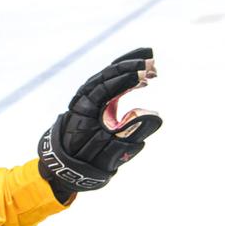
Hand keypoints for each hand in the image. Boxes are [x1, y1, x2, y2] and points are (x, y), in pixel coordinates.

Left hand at [38, 48, 161, 197]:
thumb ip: (132, 133)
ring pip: (109, 75)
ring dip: (129, 66)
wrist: (68, 163)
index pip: (104, 86)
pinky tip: (142, 79)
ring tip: (151, 62)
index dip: (124, 79)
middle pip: (106, 74)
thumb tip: (156, 116)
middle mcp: (84, 98)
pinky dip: (126, 77)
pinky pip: (110, 82)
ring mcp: (89, 97)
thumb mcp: (112, 151)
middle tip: (153, 64)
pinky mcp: (96, 100)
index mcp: (84, 109)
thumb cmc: (89, 160)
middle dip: (130, 65)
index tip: (144, 74)